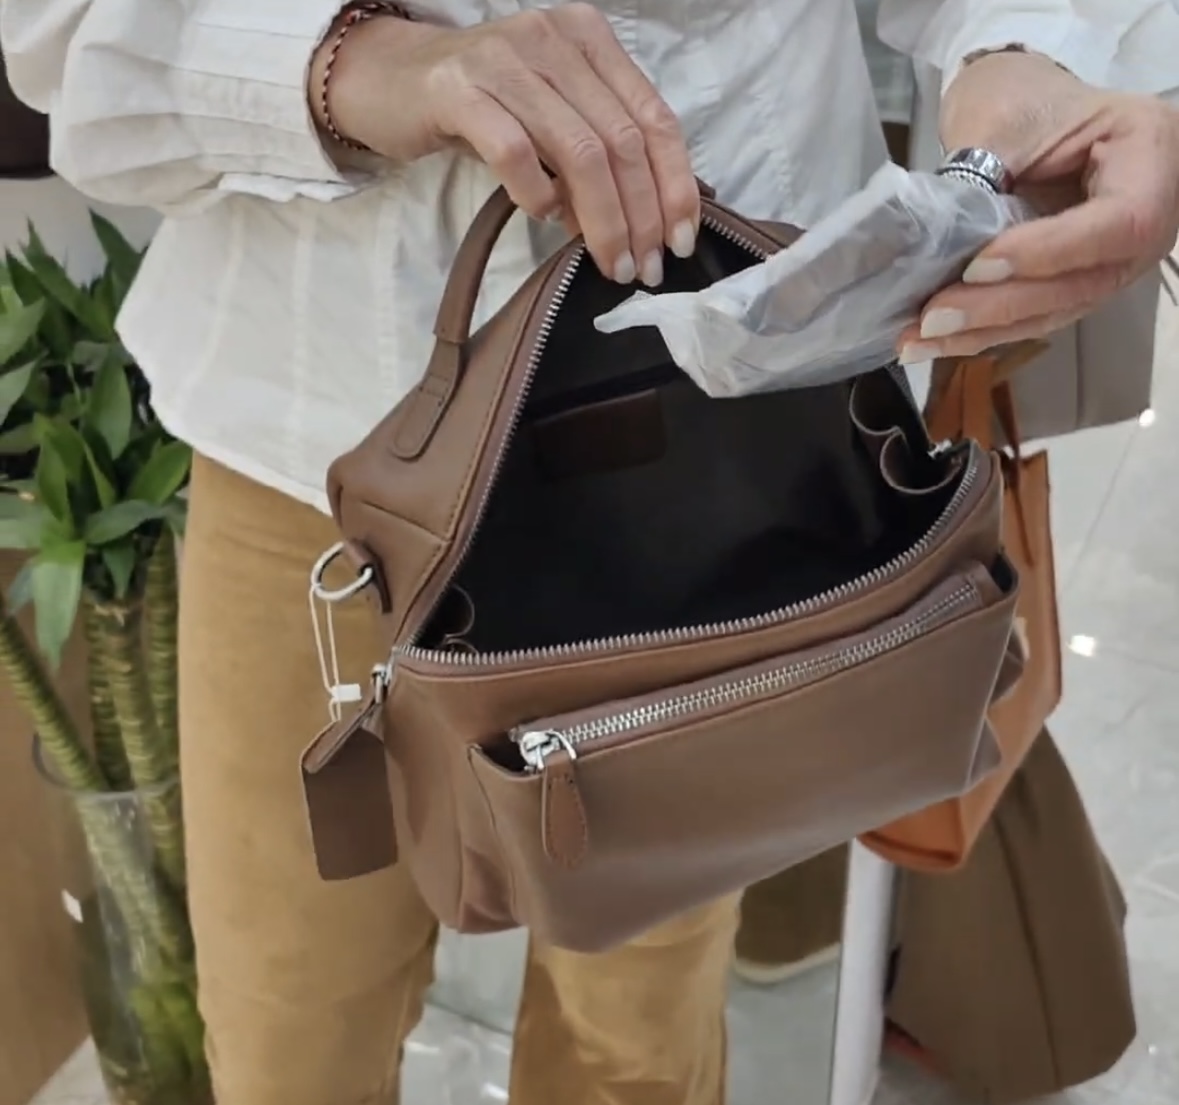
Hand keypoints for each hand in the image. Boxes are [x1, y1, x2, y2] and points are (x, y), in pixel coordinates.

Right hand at [314, 3, 697, 284]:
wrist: (390, 80)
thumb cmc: (481, 106)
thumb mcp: (551, 114)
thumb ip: (598, 149)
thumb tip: (643, 218)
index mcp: (589, 38)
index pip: (654, 117)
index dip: (675, 185)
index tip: (680, 240)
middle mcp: (554, 38)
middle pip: (622, 141)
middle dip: (642, 216)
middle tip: (644, 268)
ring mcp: (506, 59)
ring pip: (580, 151)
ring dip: (603, 220)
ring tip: (610, 263)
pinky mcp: (459, 89)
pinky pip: (516, 152)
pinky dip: (539, 195)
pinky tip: (545, 216)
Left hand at [898, 51, 1178, 362]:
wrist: (1028, 107)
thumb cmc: (1028, 97)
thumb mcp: (1010, 115)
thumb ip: (986, 174)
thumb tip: (933, 241)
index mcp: (1148, 157)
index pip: (1117, 223)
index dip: (1048, 252)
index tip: (977, 264)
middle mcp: (1147, 219)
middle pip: (1083, 283)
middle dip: (1001, 305)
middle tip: (932, 317)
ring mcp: (1112, 259)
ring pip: (1054, 311)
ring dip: (981, 331)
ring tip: (917, 339)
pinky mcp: (1073, 283)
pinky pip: (1032, 316)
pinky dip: (979, 331)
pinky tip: (928, 340)